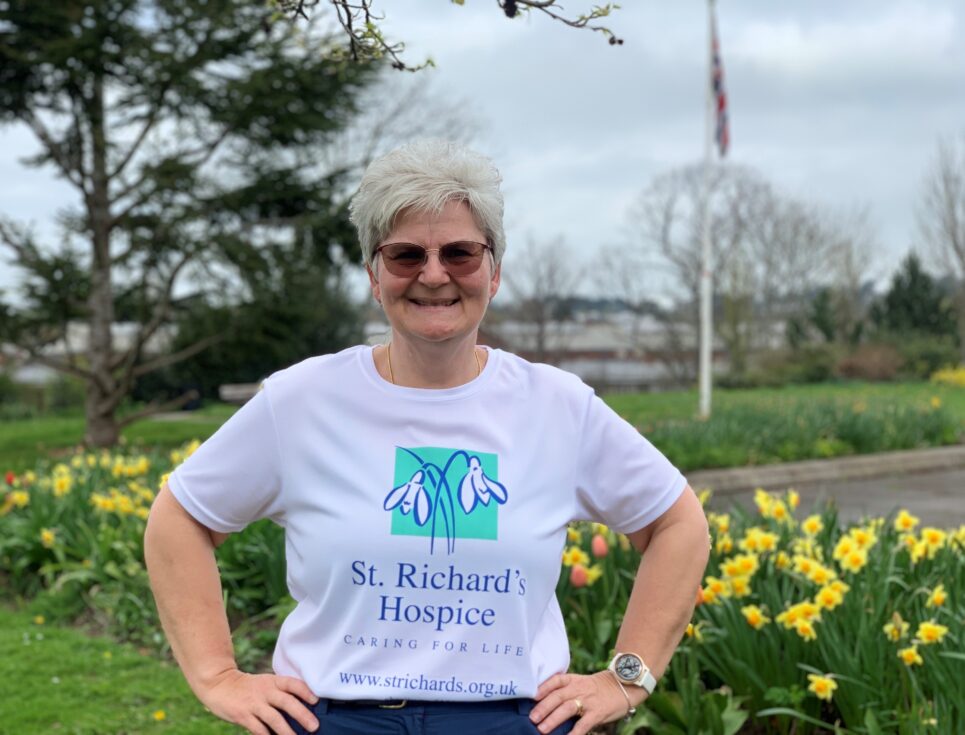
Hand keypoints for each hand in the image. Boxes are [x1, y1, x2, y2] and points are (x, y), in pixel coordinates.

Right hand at [197, 669, 319, 734]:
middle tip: (314, 726)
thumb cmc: (248, 687)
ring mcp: (254, 704)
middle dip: (302, 714)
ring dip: (287, 731)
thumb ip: (280, 692)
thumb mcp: (265, 683)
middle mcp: (265, 691)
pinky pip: (258, 729)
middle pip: (287, 702)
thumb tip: (302, 708)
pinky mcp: (243, 716)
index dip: (305, 691)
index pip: (293, 684)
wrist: (219, 684)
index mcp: (273, 681)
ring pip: (274, 718)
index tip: (316, 701)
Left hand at [531, 670, 640, 734]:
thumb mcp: (580, 683)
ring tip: (542, 729)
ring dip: (553, 719)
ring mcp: (588, 701)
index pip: (555, 681)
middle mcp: (579, 688)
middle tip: (532, 718)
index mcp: (573, 680)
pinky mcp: (597, 713)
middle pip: (558, 696)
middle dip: (544, 707)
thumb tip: (542, 703)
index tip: (531, 697)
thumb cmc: (596, 688)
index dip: (542, 688)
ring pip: (568, 708)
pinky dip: (574, 732)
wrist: (622, 686)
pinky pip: (584, 724)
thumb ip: (565, 690)